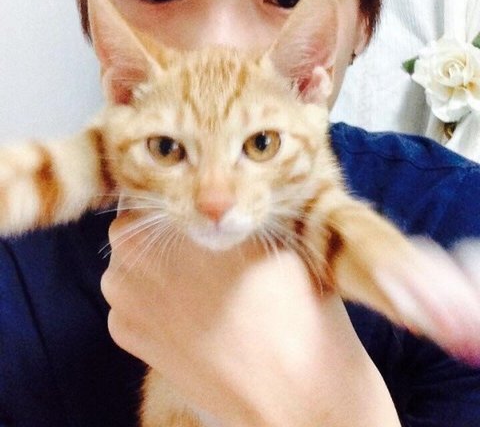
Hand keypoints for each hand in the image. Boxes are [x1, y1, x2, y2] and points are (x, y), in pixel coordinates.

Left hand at [101, 211, 400, 426]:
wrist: (289, 385)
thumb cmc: (286, 298)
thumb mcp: (265, 229)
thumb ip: (224, 206)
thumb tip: (215, 194)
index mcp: (159, 218)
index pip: (156, 191)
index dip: (182, 197)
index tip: (202, 207)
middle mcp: (128, 256)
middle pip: (139, 228)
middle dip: (168, 233)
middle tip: (207, 246)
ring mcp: (122, 300)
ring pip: (133, 266)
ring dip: (157, 267)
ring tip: (205, 283)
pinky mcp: (126, 338)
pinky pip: (133, 303)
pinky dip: (155, 303)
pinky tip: (194, 313)